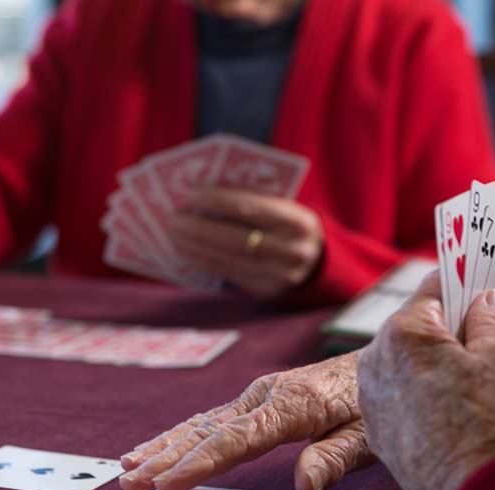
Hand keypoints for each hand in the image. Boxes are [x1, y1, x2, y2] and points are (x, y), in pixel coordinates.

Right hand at [119, 352, 374, 489]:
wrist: (389, 358)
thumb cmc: (382, 401)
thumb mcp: (371, 433)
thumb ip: (335, 458)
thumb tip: (304, 487)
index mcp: (294, 404)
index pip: (238, 440)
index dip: (199, 463)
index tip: (165, 484)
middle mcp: (268, 395)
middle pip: (209, 431)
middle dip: (166, 457)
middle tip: (128, 481)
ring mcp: (260, 394)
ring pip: (204, 423)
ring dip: (164, 445)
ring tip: (127, 466)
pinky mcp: (259, 398)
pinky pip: (213, 419)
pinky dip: (181, 434)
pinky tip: (158, 447)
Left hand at [170, 188, 323, 298]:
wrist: (319, 260)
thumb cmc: (290, 224)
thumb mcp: (285, 207)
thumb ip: (255, 199)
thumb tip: (204, 195)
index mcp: (299, 221)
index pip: (251, 207)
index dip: (217, 200)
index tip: (190, 193)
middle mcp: (292, 251)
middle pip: (236, 238)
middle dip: (200, 227)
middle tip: (174, 217)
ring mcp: (281, 275)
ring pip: (229, 259)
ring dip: (196, 246)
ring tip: (175, 233)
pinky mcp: (268, 291)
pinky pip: (230, 275)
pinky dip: (205, 261)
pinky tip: (188, 251)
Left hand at [357, 273, 494, 489]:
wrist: (465, 488)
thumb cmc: (483, 419)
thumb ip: (488, 319)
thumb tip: (484, 300)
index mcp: (404, 330)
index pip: (433, 289)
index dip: (460, 283)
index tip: (474, 280)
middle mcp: (375, 356)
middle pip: (414, 325)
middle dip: (446, 326)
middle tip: (480, 332)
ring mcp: (369, 393)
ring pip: (403, 360)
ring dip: (429, 360)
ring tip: (467, 374)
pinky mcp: (373, 425)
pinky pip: (397, 392)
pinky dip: (418, 390)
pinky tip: (448, 404)